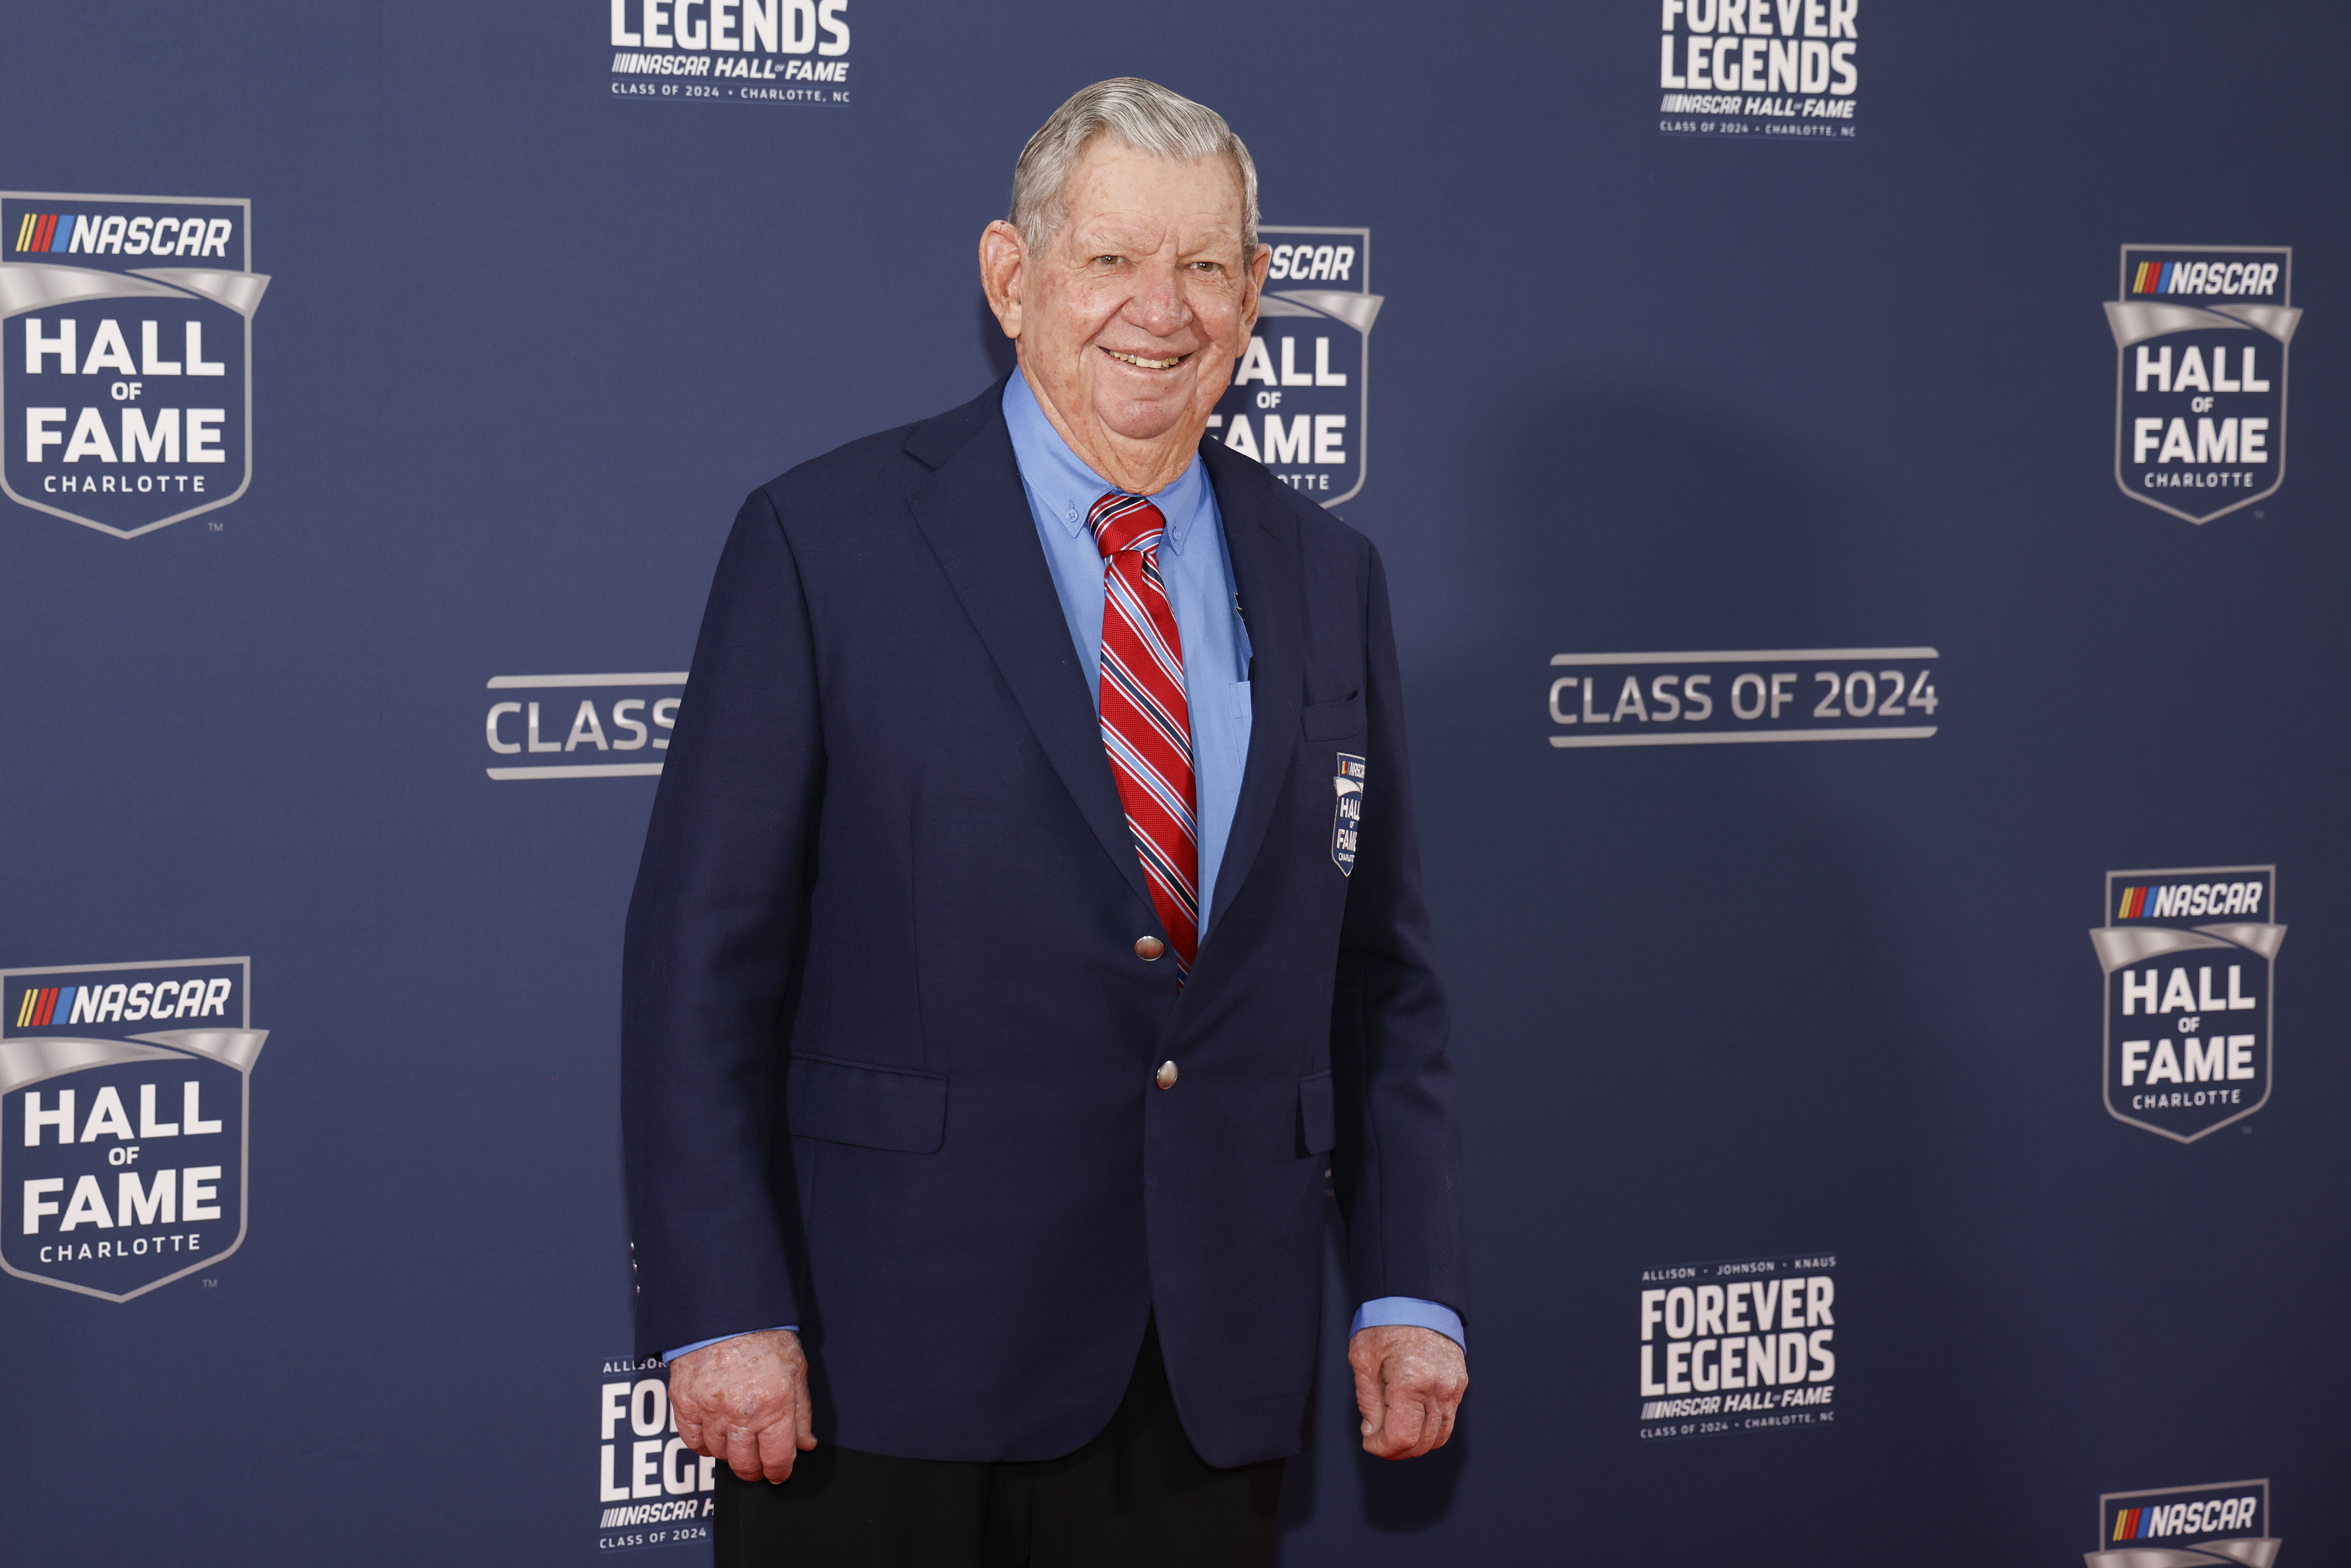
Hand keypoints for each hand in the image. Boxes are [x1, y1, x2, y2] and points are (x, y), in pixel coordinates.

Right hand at [667, 1329, 817, 1483]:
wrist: (727, 1312)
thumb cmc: (766, 1337)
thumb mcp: (797, 1371)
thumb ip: (801, 1413)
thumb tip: (805, 1445)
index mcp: (774, 1406)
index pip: (777, 1458)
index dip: (779, 1472)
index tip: (778, 1474)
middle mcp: (741, 1414)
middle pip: (745, 1464)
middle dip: (754, 1471)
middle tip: (757, 1467)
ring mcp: (711, 1410)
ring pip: (719, 1454)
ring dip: (730, 1455)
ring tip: (737, 1444)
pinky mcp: (685, 1403)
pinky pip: (693, 1441)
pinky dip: (703, 1445)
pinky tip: (713, 1438)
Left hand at [1349, 1324, 1465, 1459]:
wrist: (1415, 1298)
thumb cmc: (1386, 1323)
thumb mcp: (1363, 1360)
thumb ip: (1367, 1402)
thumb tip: (1373, 1432)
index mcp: (1412, 1381)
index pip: (1401, 1437)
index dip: (1382, 1448)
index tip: (1369, 1441)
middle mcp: (1438, 1388)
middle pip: (1421, 1443)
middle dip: (1396, 1449)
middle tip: (1377, 1439)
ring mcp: (1453, 1387)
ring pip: (1439, 1437)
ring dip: (1415, 1444)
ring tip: (1394, 1432)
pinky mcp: (1459, 1385)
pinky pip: (1448, 1420)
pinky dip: (1430, 1430)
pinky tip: (1412, 1420)